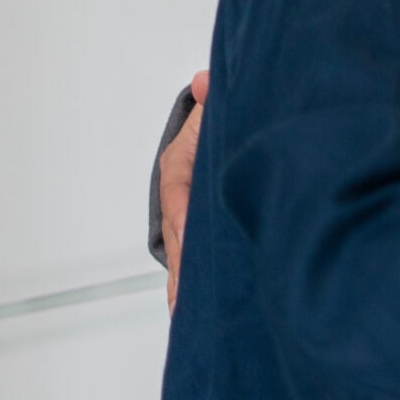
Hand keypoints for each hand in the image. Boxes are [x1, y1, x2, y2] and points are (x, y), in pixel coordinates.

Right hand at [160, 70, 208, 309]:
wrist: (222, 129)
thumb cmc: (223, 122)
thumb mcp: (218, 110)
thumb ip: (214, 100)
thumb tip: (205, 81)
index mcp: (179, 165)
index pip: (178, 194)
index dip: (184, 219)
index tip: (191, 242)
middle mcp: (177, 195)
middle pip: (176, 235)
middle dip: (181, 268)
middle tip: (185, 300)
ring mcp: (184, 217)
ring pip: (180, 254)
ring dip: (181, 285)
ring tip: (183, 318)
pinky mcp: (197, 235)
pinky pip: (191, 261)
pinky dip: (191, 287)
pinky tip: (192, 316)